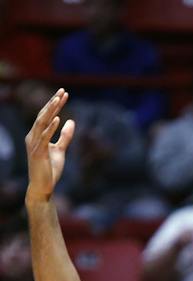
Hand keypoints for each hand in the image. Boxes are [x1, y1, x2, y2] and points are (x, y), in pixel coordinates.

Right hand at [24, 88, 74, 202]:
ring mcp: (34, 144)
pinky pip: (44, 137)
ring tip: (59, 100)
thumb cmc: (50, 170)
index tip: (64, 93)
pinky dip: (51, 127)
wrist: (43, 188)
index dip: (54, 104)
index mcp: (37, 135)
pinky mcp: (38, 153)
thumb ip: (65, 136)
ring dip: (51, 110)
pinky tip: (58, 119)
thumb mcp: (61, 150)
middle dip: (53, 103)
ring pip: (42, 123)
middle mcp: (33, 136)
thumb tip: (71, 121)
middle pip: (43, 115)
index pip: (46, 116)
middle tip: (62, 91)